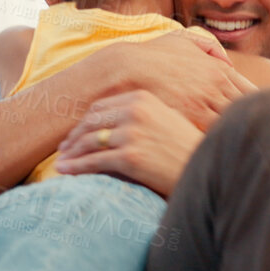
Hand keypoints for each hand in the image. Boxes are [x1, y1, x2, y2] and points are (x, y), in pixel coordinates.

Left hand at [55, 90, 204, 196]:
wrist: (207, 169)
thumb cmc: (189, 148)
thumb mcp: (169, 118)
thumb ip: (145, 113)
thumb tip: (123, 120)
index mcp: (143, 98)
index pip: (101, 107)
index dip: (84, 121)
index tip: (76, 133)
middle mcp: (136, 112)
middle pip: (92, 122)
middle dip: (74, 137)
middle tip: (63, 149)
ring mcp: (132, 134)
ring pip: (89, 142)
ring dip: (71, 153)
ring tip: (62, 163)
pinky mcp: (130, 157)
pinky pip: (94, 162)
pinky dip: (76, 167)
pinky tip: (66, 172)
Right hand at [87, 31, 253, 130]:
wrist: (126, 71)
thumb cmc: (152, 56)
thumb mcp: (181, 40)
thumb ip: (208, 46)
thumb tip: (229, 63)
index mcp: (218, 70)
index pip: (249, 92)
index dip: (253, 105)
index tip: (256, 114)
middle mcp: (217, 87)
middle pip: (246, 110)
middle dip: (249, 121)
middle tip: (253, 132)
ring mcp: (206, 104)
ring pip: (232, 124)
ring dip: (234, 132)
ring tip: (238, 143)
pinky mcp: (192, 120)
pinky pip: (214, 134)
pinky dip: (218, 140)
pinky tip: (217, 146)